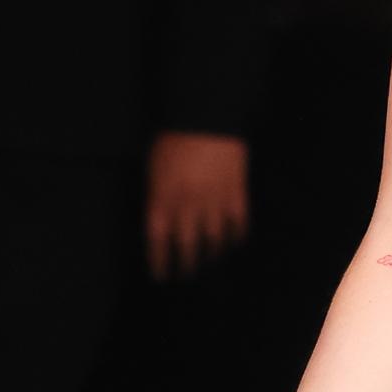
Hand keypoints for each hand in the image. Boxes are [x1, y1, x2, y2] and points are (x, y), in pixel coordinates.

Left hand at [147, 130, 248, 278]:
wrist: (206, 115)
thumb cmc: (174, 137)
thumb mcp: (154, 167)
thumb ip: (157, 195)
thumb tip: (162, 220)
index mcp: (162, 198)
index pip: (158, 242)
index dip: (159, 263)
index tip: (161, 276)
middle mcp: (187, 205)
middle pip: (187, 247)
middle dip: (186, 266)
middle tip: (187, 275)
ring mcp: (214, 201)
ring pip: (214, 240)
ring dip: (212, 255)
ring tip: (210, 263)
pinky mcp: (236, 194)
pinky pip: (238, 225)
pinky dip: (235, 237)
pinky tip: (232, 243)